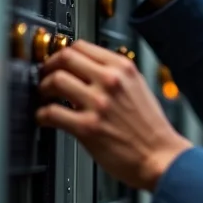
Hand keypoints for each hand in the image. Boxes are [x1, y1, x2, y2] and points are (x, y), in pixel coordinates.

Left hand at [36, 40, 192, 190]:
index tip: (57, 62)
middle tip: (45, 76)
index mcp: (123, 69)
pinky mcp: (87, 127)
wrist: (160, 156)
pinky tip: (46, 118)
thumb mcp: (139, 88)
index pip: (82, 46)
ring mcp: (98, 103)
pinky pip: (51, 112)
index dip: (62, 53)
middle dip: (49, 66)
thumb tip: (87, 72)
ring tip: (45, 97)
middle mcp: (111, 81)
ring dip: (43, 88)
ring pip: (55, 81)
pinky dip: (42, 114)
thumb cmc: (151, 128)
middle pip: (65, 58)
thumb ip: (115, 76)